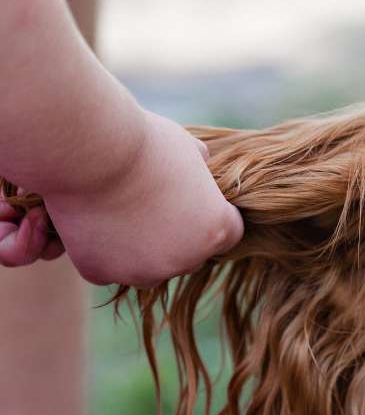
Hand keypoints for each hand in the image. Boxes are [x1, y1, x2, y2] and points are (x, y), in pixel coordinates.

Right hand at [7, 111, 242, 286]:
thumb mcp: (187, 149)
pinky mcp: (101, 273)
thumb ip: (200, 169)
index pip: (226, 234)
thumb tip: (202, 165)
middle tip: (148, 205)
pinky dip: (101, 251)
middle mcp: (184, 260)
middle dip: (175, 237)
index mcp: (215, 230)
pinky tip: (94, 222)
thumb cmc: (142, 142)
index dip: (208, 215)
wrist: (88, 149)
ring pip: (148, 269)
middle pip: (187, 255)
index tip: (188, 199)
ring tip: (119, 212)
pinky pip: (108, 269)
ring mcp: (142, 272)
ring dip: (140, 250)